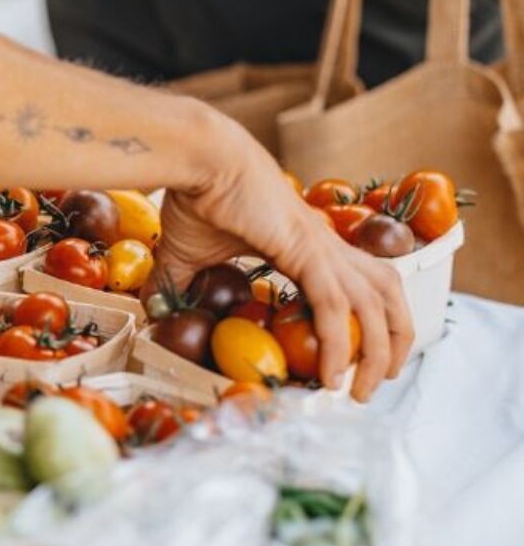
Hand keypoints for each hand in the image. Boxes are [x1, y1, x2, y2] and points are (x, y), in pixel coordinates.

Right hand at [145, 114, 412, 401]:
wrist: (200, 157)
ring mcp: (321, 247)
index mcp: (308, 243)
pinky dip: (338, 345)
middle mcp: (326, 245)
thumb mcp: (187, 253)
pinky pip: (334, 307)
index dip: (366, 321)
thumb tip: (152, 313)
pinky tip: (330, 377)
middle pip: (387, 293)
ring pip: (376, 305)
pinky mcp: (306, 250)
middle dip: (393, 340)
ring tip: (361, 388)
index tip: (350, 361)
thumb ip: (178, 285)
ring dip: (379, 350)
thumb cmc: (196, 195)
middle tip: (373, 382)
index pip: (359, 283)